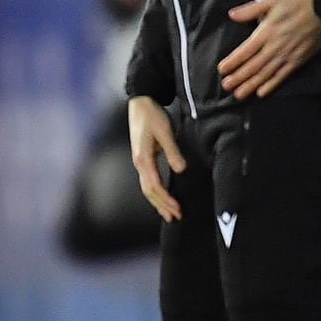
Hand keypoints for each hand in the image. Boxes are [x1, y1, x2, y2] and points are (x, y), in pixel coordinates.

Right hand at [128, 95, 185, 221]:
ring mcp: (139, 162)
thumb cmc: (152, 116)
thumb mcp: (165, 131)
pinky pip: (147, 181)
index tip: (178, 209)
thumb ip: (173, 151)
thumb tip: (181, 169)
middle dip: (162, 206)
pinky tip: (161, 197)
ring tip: (168, 214)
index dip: (166, 199)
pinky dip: (155, 193)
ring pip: (147, 188)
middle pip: (149, 191)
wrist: (140, 103)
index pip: (155, 186)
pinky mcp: (142, 159)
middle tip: (175, 217)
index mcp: (143, 158)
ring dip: (158, 202)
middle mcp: (139, 163)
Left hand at [218, 0, 320, 98]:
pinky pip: (283, 75)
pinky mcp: (300, 59)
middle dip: (238, 77)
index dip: (233, 61)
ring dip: (251, 84)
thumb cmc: (298, 0)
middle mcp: (275, 46)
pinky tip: (262, 93)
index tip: (221, 70)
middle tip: (226, 86)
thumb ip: (251, 9)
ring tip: (239, 94)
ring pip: (266, 73)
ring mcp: (288, 55)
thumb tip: (232, 15)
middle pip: (253, 65)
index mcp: (267, 31)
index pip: (245, 50)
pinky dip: (272, 84)